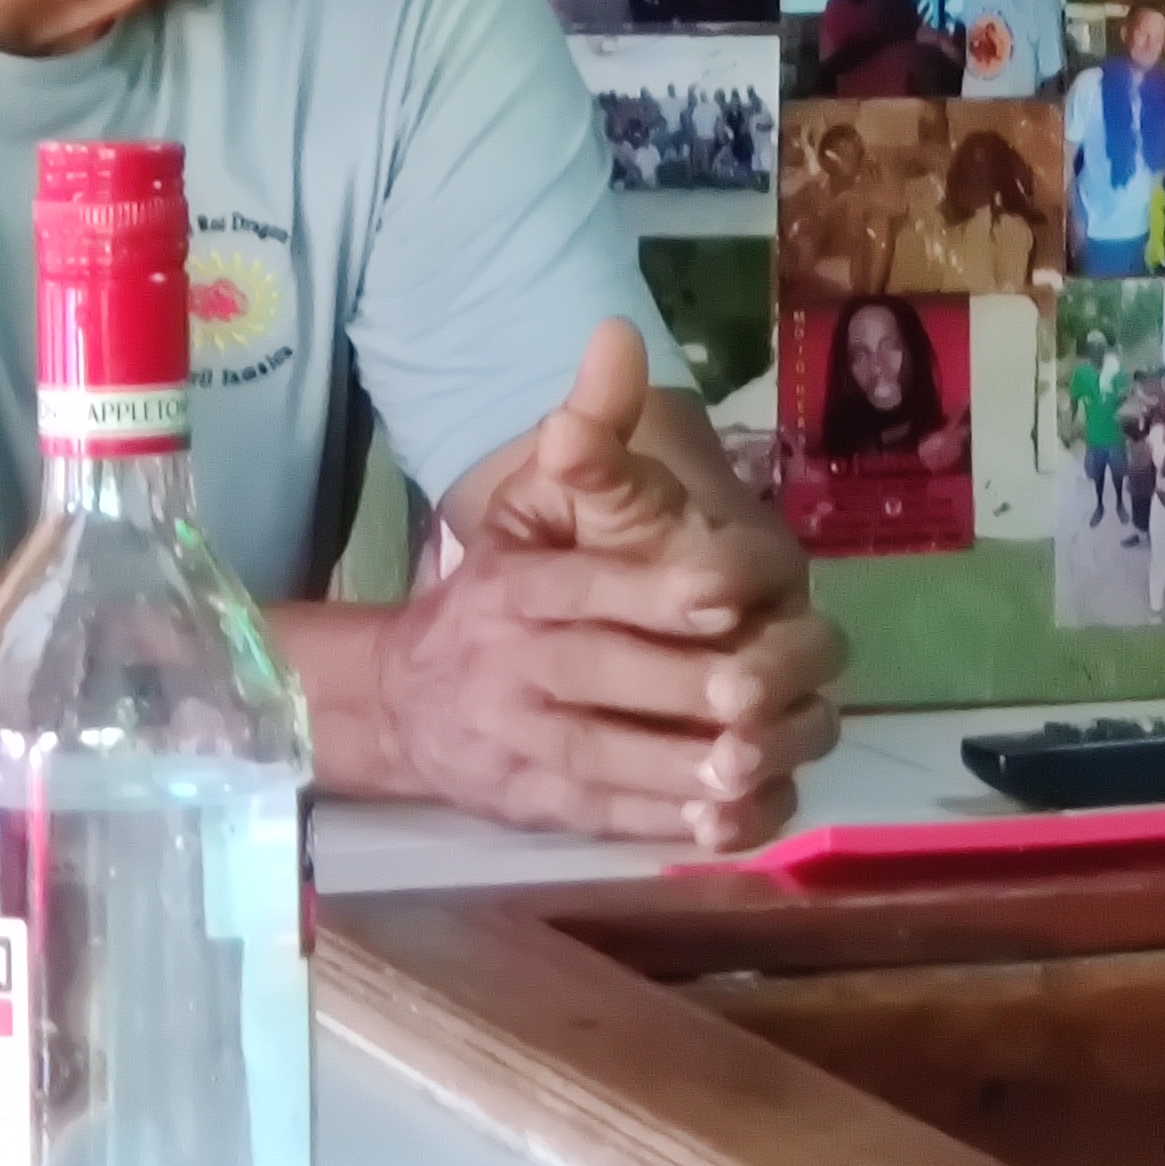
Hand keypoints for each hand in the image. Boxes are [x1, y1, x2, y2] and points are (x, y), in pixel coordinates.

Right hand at [373, 323, 844, 848]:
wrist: (396, 697)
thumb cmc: (497, 588)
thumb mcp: (529, 503)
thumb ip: (591, 436)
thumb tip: (619, 337)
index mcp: (521, 584)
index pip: (591, 584)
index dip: (660, 585)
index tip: (731, 588)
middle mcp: (517, 662)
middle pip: (604, 677)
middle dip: (689, 685)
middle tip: (768, 688)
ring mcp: (522, 742)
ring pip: (608, 759)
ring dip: (689, 769)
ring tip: (760, 760)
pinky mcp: (536, 808)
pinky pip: (606, 820)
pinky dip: (671, 828)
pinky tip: (737, 822)